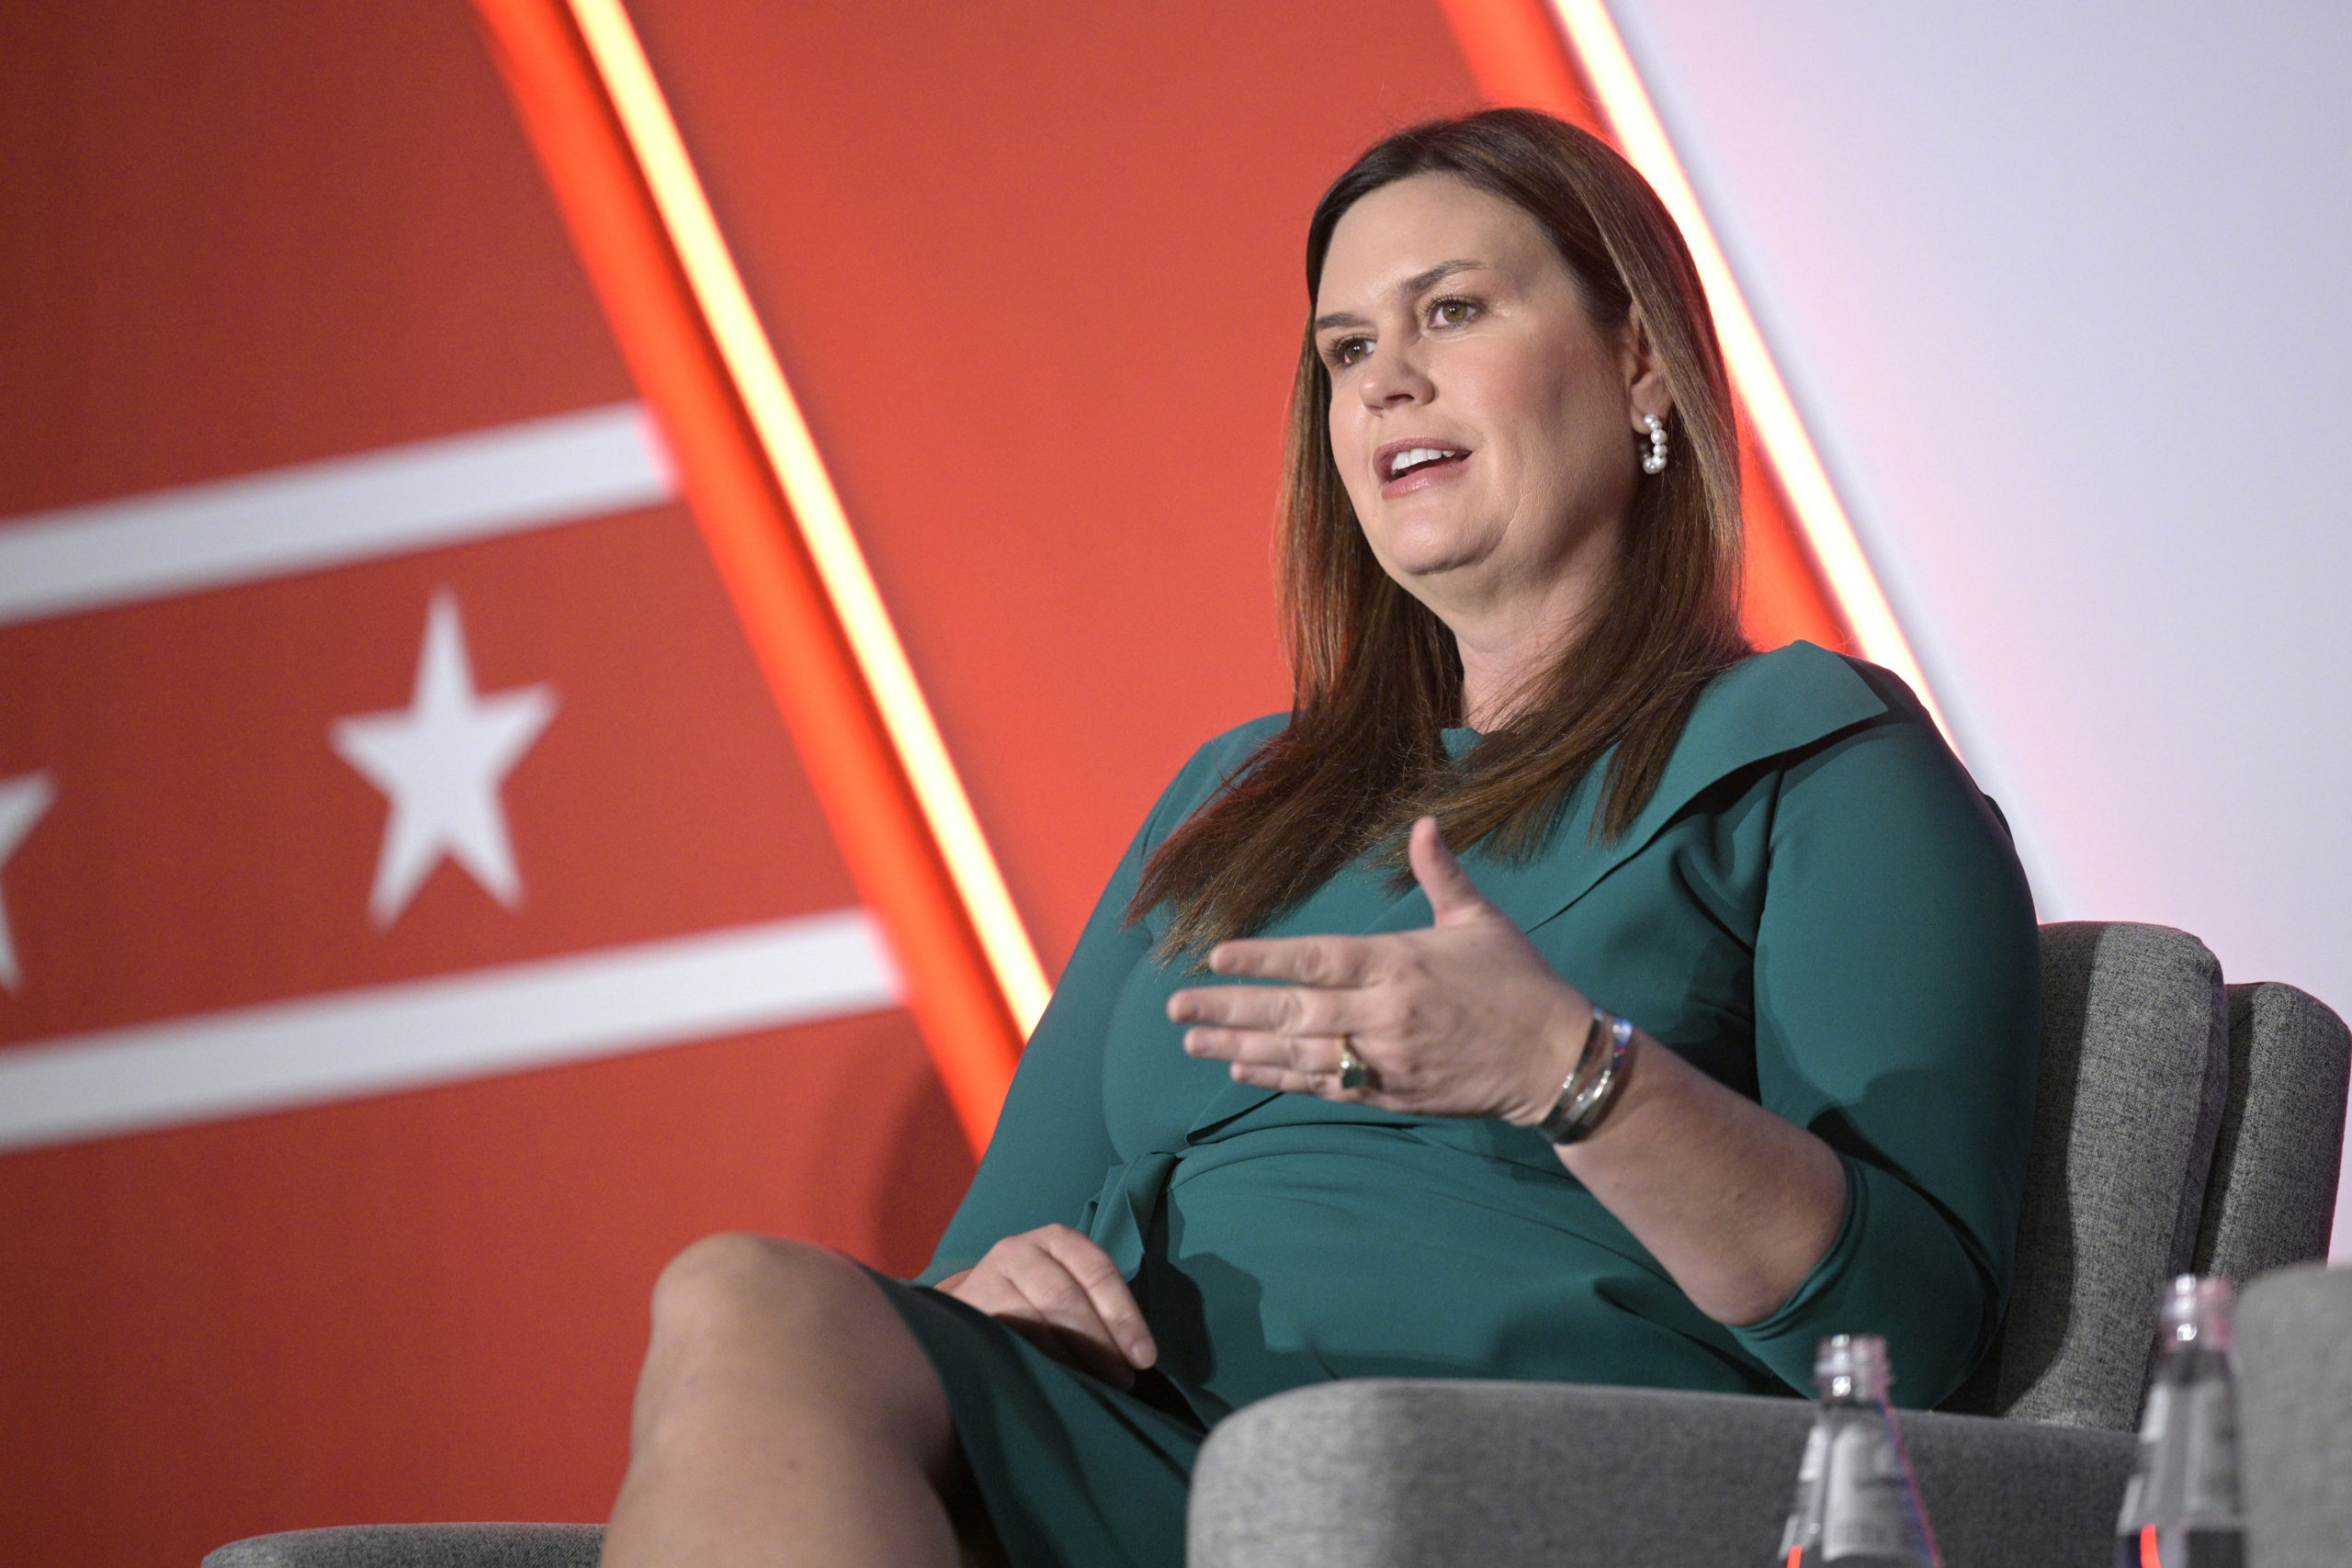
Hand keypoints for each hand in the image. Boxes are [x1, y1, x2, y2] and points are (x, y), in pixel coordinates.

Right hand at [934, 1224, 1157, 1388]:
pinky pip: (1004, 1341)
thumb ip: (1099, 1309)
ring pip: (1034, 1322)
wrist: (978, 1300)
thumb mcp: (1071, 1284)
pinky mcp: (966, 1308)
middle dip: (1099, 1345)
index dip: (1124, 1317)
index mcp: (1058, 1240)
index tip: (1144, 1358)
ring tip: (1092, 1390)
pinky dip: (1031, 1364)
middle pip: (1067, 1298)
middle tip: (1122, 1382)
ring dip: (1068, 1361)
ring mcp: (989, 1276)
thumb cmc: (1040, 1296)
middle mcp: (1021, 1250)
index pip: (1099, 1272)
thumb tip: (1138, 1357)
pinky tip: (1050, 1385)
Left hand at [1168, 817, 1588, 1124]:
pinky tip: (1243, 1072)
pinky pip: (1324, 1087)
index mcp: (1400, 963)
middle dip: (1229, 1010)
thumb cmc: (1519, 982)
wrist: (1556, 1061)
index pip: (1315, 960)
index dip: (1261, 960)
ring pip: (1298, 1054)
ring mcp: (1385, 1059)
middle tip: (1177, 1009)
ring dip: (1240, 1050)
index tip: (1215, 958)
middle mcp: (1384, 1013)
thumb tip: (1425, 823)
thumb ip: (1440, 874)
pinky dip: (1280, 1078)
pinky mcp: (1391, 1094)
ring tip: (1192, 1042)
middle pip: (1292, 1012)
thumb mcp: (1480, 920)